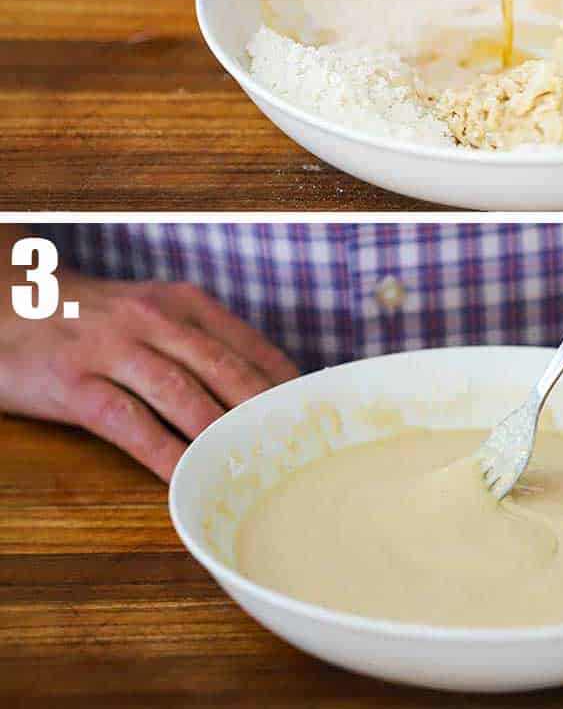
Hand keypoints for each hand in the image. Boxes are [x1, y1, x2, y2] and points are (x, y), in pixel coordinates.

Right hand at [0, 253, 297, 480]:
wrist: (12, 300)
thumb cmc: (94, 319)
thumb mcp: (153, 313)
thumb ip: (199, 342)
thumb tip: (259, 388)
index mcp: (182, 303)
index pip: (248, 345)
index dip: (285, 384)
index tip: (314, 417)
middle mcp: (154, 320)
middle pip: (225, 370)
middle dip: (265, 413)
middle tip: (297, 452)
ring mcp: (114, 350)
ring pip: (182, 395)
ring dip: (220, 435)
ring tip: (252, 470)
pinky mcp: (76, 384)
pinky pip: (129, 423)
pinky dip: (162, 454)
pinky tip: (183, 478)